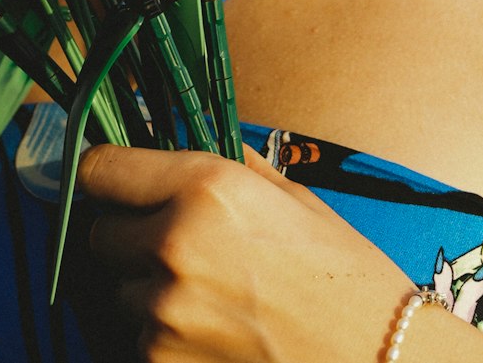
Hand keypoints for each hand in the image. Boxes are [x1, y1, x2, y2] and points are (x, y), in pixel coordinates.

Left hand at [78, 141, 408, 362]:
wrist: (381, 362)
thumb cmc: (346, 277)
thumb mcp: (292, 198)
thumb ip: (228, 164)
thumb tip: (181, 140)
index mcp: (205, 187)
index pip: (101, 169)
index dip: (104, 175)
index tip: (111, 182)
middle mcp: (175, 244)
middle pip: (102, 235)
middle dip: (131, 239)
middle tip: (179, 249)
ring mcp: (166, 313)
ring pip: (123, 295)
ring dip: (152, 295)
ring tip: (215, 301)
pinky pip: (141, 341)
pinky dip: (168, 340)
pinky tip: (219, 336)